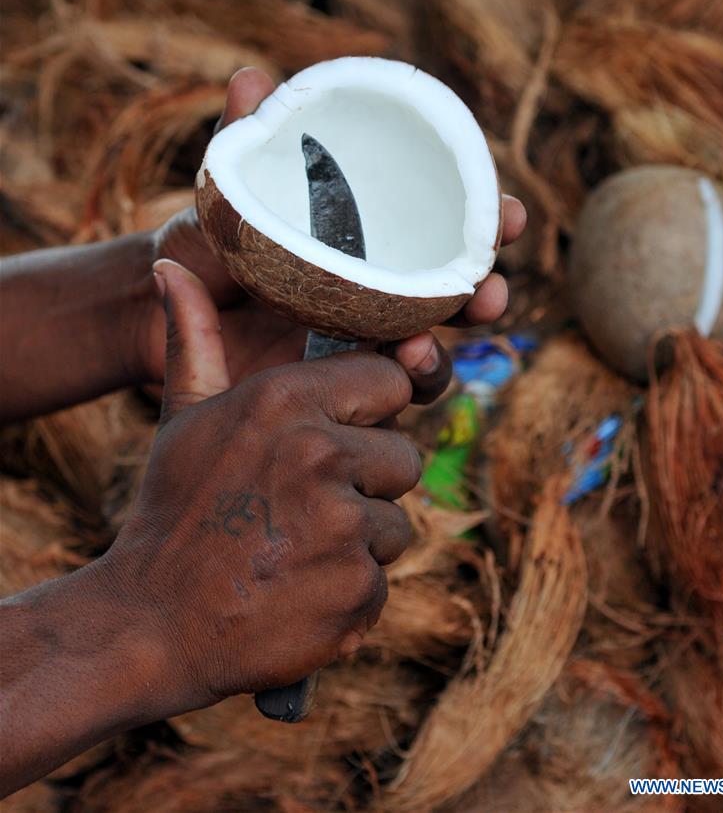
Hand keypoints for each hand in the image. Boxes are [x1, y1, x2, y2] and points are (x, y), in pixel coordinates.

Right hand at [109, 259, 418, 710]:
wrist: (149, 625)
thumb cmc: (174, 512)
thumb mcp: (184, 418)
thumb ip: (194, 339)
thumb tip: (168, 266)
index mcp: (285, 400)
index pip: (390, 382)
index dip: (366, 415)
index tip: (332, 441)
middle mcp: (320, 454)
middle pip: (405, 456)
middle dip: (366, 484)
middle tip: (301, 510)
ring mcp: (343, 526)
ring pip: (396, 524)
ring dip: (356, 544)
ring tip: (291, 551)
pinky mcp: (357, 589)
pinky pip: (381, 580)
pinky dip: (347, 593)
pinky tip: (296, 592)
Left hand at [140, 69, 526, 401]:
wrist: (158, 317)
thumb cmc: (199, 247)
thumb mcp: (223, 193)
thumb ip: (242, 141)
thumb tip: (251, 76)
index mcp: (366, 238)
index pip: (439, 226)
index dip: (484, 221)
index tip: (509, 214)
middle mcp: (377, 288)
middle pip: (452, 290)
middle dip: (483, 289)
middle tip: (490, 289)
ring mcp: (364, 339)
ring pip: (434, 346)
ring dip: (450, 348)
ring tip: (425, 344)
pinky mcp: (347, 384)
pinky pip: (397, 389)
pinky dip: (412, 381)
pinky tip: (400, 370)